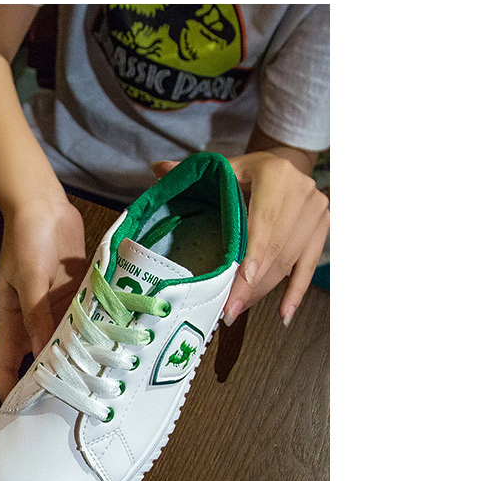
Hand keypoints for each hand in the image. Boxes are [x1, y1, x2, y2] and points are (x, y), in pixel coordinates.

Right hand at [0, 191, 86, 401]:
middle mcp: (33, 320)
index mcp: (12, 320)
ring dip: (76, 359)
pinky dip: (92, 335)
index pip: (4, 365)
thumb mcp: (29, 278)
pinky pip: (83, 322)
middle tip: (71, 405)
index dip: (9, 390)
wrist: (43, 203)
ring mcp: (55, 309)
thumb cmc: (25, 239)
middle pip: (37, 360)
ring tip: (96, 384)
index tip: (23, 414)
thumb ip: (38, 315)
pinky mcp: (75, 296)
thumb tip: (46, 353)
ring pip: (64, 344)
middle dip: (49, 381)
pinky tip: (111, 349)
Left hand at [154, 151, 327, 325]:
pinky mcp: (322, 229)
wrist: (287, 165)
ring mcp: (316, 212)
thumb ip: (192, 171)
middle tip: (228, 309)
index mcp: (276, 173)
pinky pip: (307, 266)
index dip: (255, 252)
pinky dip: (295, 292)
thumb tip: (158, 169)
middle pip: (276, 246)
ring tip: (237, 311)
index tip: (241, 281)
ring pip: (289, 260)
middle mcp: (302, 191)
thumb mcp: (224, 167)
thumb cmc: (248, 171)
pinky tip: (283, 315)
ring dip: (263, 290)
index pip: (265, 220)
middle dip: (251, 283)